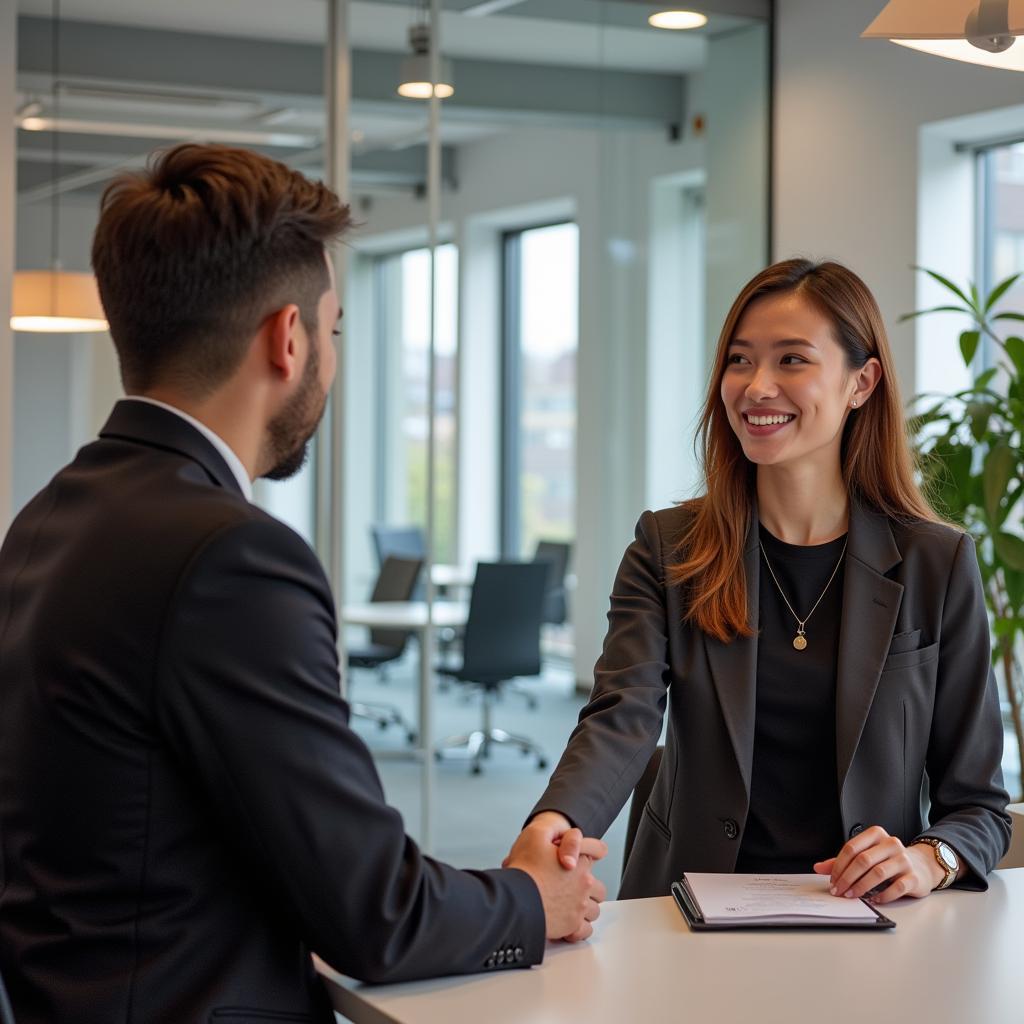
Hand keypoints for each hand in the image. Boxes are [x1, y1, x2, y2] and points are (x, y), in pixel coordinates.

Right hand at [504, 816, 608, 940]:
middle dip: (588, 888)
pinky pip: (585, 930)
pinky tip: (569, 924)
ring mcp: (580, 905)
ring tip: (569, 907)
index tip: (585, 859)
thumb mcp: (536, 835)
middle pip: (598, 887)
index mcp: (579, 860)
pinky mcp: (572, 925)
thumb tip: (569, 834)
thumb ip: (553, 829)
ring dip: (585, 909)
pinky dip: (579, 928)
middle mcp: (584, 883)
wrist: (515, 898)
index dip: (592, 851)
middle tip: (573, 888)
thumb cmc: (525, 869)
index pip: (599, 850)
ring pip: (593, 910)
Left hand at [814, 826, 944, 903]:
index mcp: (876, 835)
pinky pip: (896, 888)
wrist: (920, 867)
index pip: (851, 848)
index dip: (839, 865)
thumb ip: (843, 861)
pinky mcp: (914, 877)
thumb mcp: (865, 856)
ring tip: (852, 895)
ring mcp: (904, 860)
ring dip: (861, 887)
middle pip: (863, 860)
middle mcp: (891, 844)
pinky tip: (874, 900)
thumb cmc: (887, 860)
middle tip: (839, 891)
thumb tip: (818, 867)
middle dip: (847, 877)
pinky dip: (883, 896)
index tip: (832, 880)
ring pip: (878, 873)